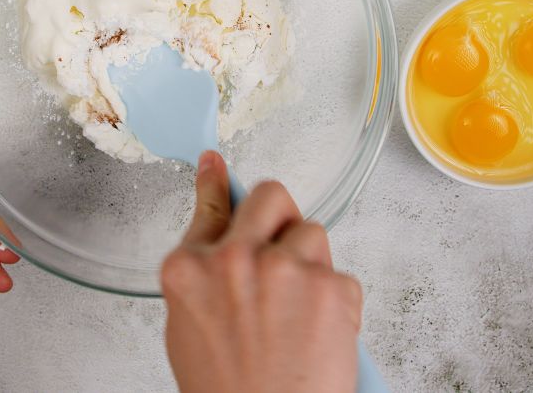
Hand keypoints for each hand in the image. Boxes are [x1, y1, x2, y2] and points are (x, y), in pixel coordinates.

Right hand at [161, 151, 362, 392]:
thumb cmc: (228, 391)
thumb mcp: (190, 327)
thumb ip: (203, 275)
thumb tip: (216, 241)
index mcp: (190, 269)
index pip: (210, 206)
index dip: (217, 183)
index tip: (216, 163)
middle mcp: (235, 259)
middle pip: (271, 196)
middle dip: (280, 217)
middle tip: (283, 249)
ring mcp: (285, 269)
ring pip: (313, 233)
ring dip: (311, 263)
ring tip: (299, 312)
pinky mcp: (330, 287)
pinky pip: (342, 276)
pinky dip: (337, 303)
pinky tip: (319, 335)